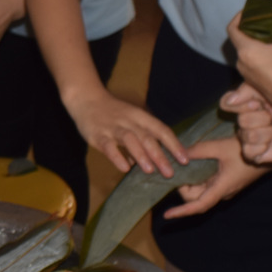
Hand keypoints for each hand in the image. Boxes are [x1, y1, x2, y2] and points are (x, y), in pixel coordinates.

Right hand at [65, 85, 188, 176]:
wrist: (86, 98)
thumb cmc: (112, 113)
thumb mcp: (131, 123)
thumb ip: (142, 142)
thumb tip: (153, 162)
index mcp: (140, 117)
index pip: (161, 130)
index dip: (174, 145)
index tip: (185, 160)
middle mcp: (129, 121)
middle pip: (148, 137)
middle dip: (160, 155)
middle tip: (170, 173)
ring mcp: (113, 127)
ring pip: (130, 140)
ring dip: (141, 155)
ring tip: (150, 170)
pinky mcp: (98, 134)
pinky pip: (108, 146)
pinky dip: (117, 157)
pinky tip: (124, 168)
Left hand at [165, 135, 268, 218]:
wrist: (268, 152)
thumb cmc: (247, 152)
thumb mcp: (221, 147)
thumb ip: (199, 151)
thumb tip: (179, 153)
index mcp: (221, 188)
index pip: (199, 206)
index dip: (182, 212)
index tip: (167, 215)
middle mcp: (222, 192)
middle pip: (196, 198)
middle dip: (182, 188)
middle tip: (175, 170)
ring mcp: (225, 188)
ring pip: (201, 192)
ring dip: (190, 183)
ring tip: (182, 166)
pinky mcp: (227, 182)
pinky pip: (208, 185)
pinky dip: (197, 179)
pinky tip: (193, 165)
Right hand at [222, 83, 271, 164]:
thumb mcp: (269, 90)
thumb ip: (247, 91)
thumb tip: (231, 101)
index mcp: (244, 105)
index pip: (227, 104)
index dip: (244, 105)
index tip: (260, 103)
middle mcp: (243, 122)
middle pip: (241, 120)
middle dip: (263, 118)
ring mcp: (248, 138)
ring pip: (247, 135)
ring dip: (267, 132)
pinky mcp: (255, 154)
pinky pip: (248, 152)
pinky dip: (262, 148)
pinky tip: (271, 143)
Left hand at [228, 5, 271, 123]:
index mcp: (246, 52)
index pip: (232, 28)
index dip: (240, 16)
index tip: (253, 11)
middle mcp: (242, 64)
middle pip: (240, 38)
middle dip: (252, 27)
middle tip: (269, 21)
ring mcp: (247, 75)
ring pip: (247, 51)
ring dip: (258, 41)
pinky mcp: (254, 83)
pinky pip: (253, 62)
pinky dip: (261, 53)